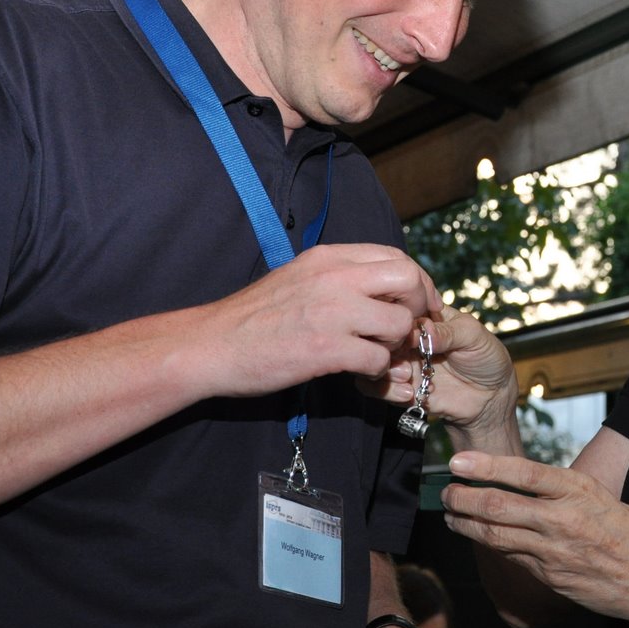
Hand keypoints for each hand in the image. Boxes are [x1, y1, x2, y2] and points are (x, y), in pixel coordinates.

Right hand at [192, 244, 441, 399]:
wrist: (211, 345)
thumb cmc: (254, 316)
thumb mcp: (299, 277)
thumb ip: (338, 276)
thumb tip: (378, 286)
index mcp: (329, 257)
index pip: (395, 256)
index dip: (416, 282)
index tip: (417, 304)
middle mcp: (335, 277)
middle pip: (408, 279)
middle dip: (417, 306)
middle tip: (405, 329)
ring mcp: (332, 312)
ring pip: (399, 322)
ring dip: (395, 343)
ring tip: (377, 352)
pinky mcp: (326, 349)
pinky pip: (378, 358)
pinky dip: (377, 369)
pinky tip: (359, 371)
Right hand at [367, 306, 520, 452]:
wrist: (492, 399)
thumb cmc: (487, 358)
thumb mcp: (474, 336)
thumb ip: (448, 331)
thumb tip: (422, 329)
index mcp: (425, 316)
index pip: (399, 305)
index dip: (396, 314)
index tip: (407, 328)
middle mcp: (409, 338)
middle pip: (380, 333)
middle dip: (386, 344)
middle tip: (405, 354)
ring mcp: (402, 362)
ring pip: (373, 359)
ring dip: (385, 368)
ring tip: (408, 375)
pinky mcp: (400, 387)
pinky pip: (376, 387)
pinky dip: (386, 390)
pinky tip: (409, 393)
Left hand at [441, 451, 628, 627]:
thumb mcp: (603, 497)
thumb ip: (565, 492)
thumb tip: (528, 482)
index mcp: (579, 491)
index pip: (523, 473)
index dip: (486, 467)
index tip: (458, 461)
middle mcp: (563, 520)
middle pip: (499, 507)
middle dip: (464, 499)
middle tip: (446, 492)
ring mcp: (554, 552)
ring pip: (496, 536)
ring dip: (467, 525)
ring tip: (451, 516)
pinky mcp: (550, 578)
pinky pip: (513, 558)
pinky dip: (492, 546)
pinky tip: (480, 538)